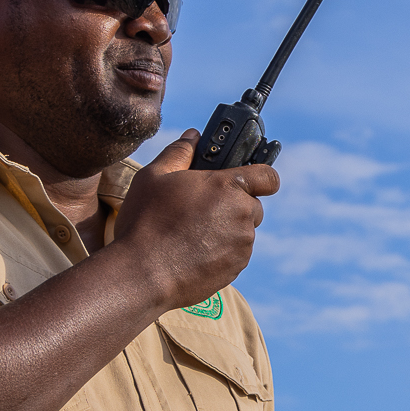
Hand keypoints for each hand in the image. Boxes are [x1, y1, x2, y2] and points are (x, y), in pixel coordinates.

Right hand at [108, 130, 280, 313]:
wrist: (142, 274)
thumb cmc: (146, 221)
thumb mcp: (154, 176)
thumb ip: (179, 152)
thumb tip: (194, 136)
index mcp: (228, 186)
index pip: (268, 176)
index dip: (261, 177)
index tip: (249, 180)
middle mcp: (243, 214)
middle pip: (253, 205)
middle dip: (234, 205)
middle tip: (202, 208)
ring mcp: (242, 245)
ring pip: (243, 232)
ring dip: (227, 230)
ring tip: (192, 233)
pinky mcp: (236, 269)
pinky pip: (235, 255)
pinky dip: (221, 252)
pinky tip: (193, 252)